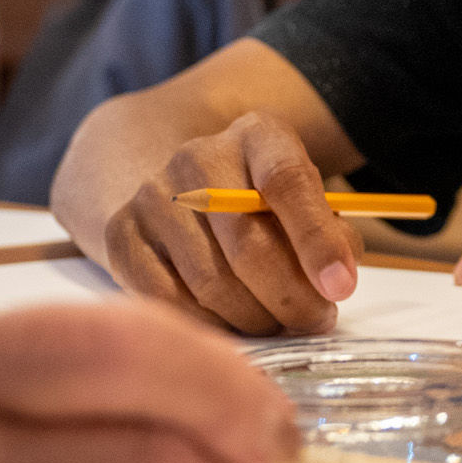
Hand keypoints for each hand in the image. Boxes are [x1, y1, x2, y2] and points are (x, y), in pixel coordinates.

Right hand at [99, 109, 357, 335]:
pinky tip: (232, 326)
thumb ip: (330, 231)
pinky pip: (166, 299)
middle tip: (316, 321)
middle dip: (290, 295)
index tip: (341, 288)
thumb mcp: (306, 198)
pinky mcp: (120, 235)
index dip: (317, 240)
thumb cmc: (262, 201)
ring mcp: (153, 196)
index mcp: (257, 135)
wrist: (182, 188)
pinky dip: (207, 325)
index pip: (288, 182)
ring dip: (254, 317)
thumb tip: (335, 279)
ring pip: (209, 280)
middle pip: (247, 241)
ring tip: (279, 324)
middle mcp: (199, 158)